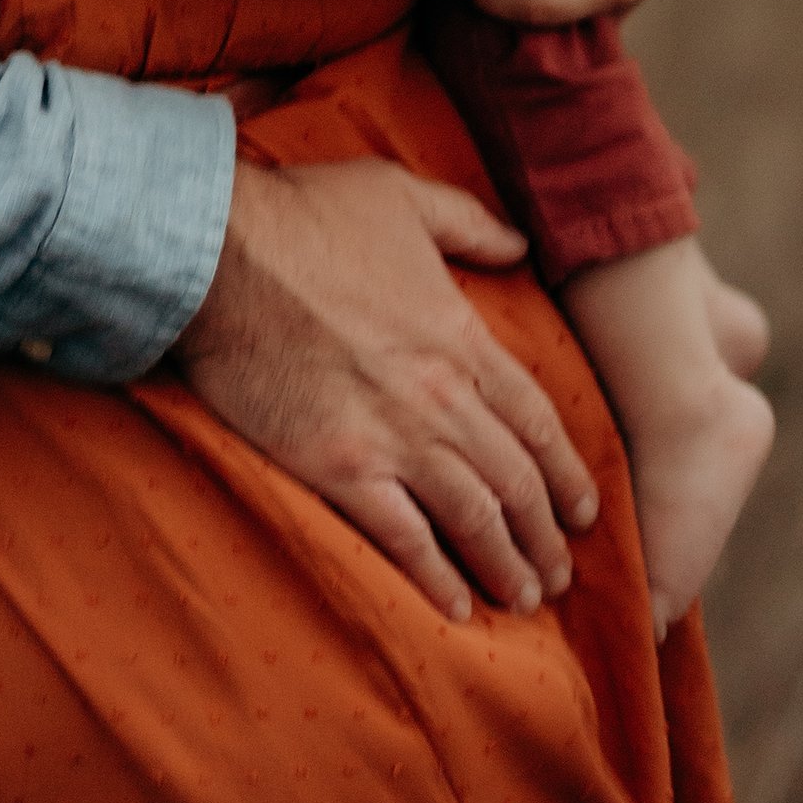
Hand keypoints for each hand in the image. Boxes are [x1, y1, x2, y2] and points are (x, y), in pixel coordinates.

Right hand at [172, 154, 597, 622]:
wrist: (218, 251)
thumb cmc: (305, 215)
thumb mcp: (402, 195)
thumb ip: (470, 224)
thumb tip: (520, 243)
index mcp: (460, 337)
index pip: (536, 420)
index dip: (568, 473)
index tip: (584, 512)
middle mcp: (441, 397)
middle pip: (515, 482)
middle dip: (545, 537)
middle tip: (561, 576)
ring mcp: (392, 436)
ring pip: (473, 518)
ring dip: (506, 566)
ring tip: (523, 600)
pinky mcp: (338, 467)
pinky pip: (403, 538)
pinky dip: (436, 577)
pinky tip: (455, 607)